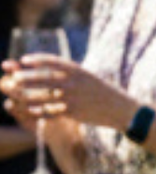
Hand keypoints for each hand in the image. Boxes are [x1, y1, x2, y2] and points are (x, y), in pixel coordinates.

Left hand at [4, 55, 135, 132]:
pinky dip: (40, 110)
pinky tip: (32, 110)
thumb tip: (52, 70)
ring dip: (29, 96)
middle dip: (27, 78)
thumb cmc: (104, 92)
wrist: (121, 109)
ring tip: (18, 95)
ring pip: (44, 96)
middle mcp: (74, 83)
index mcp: (78, 71)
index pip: (53, 61)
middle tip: (15, 78)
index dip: (37, 60)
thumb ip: (71, 74)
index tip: (24, 60)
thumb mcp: (89, 77)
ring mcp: (73, 98)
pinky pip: (52, 111)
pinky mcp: (74, 113)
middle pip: (44, 78)